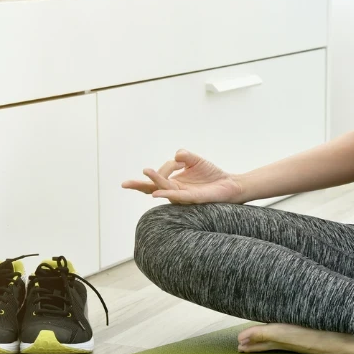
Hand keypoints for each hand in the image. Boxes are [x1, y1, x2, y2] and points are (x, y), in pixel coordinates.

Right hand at [121, 149, 244, 203]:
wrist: (230, 185)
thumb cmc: (211, 175)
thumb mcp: (196, 161)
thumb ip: (185, 157)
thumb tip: (176, 155)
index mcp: (173, 183)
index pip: (157, 178)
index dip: (157, 171)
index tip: (172, 163)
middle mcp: (175, 191)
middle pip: (153, 188)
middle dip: (139, 185)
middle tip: (124, 183)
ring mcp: (183, 196)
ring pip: (165, 189)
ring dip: (155, 181)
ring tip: (145, 173)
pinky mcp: (193, 198)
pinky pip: (178, 196)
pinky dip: (166, 193)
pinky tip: (156, 193)